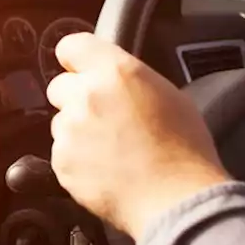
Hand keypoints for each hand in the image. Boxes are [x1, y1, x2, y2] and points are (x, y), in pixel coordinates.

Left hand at [46, 32, 230, 237]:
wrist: (176, 199)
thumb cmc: (185, 150)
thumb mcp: (169, 95)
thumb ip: (132, 79)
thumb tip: (115, 79)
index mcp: (116, 72)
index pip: (71, 45)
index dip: (76, 58)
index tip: (80, 67)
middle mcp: (86, 96)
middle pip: (59, 86)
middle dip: (75, 97)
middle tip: (104, 116)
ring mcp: (70, 131)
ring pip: (60, 122)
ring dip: (77, 131)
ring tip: (111, 149)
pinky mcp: (61, 162)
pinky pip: (61, 153)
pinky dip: (77, 160)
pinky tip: (105, 169)